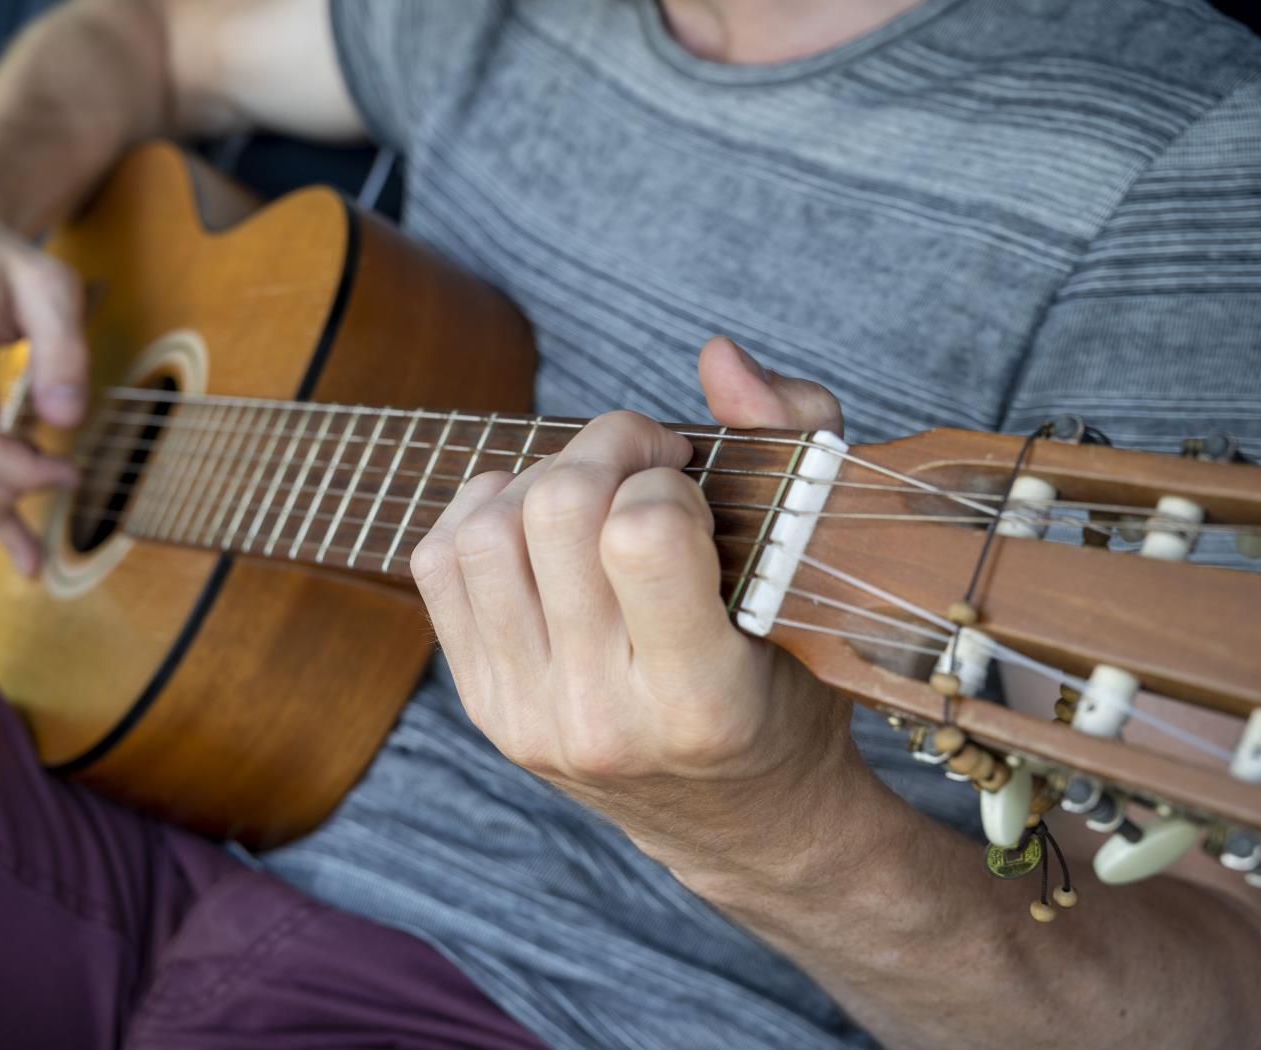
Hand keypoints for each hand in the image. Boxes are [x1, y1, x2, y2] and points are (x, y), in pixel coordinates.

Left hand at [411, 336, 861, 865]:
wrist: (740, 818)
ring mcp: (528, 718)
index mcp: (702, 700)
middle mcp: (602, 718)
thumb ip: (793, 440)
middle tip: (645, 459)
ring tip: (592, 490)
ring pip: (484, 532)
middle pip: (555, 512)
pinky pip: (438, 566)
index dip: (667, 475)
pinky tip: (533, 516)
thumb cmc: (792, 687)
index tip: (694, 485)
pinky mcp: (484, 707)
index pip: (642, 534)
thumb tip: (718, 355)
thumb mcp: (821, 574)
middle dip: (605, 447)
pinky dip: (479, 511)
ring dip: (539, 477)